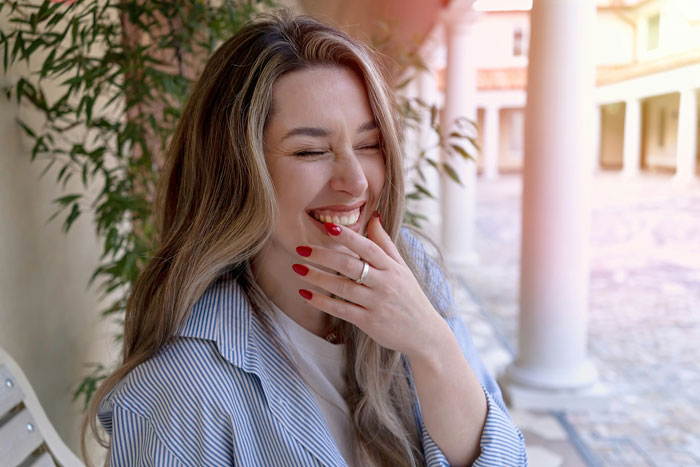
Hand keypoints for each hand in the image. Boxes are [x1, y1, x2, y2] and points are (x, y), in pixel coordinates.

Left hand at [293, 213, 447, 358]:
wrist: (424, 332)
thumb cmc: (410, 296)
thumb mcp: (402, 268)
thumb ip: (385, 243)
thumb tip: (374, 216)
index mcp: (391, 267)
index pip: (367, 247)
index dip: (347, 236)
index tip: (327, 227)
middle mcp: (384, 283)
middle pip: (350, 265)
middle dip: (323, 256)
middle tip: (300, 249)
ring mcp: (376, 303)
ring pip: (342, 287)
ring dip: (317, 278)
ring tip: (297, 269)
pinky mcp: (369, 322)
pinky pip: (341, 310)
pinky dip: (322, 302)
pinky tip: (306, 294)